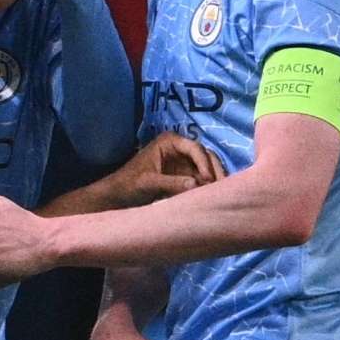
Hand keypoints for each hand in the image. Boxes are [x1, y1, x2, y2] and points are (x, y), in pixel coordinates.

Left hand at [103, 132, 225, 208]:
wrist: (118, 196)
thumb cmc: (129, 184)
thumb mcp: (148, 183)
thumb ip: (171, 183)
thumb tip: (196, 185)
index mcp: (170, 141)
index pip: (195, 148)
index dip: (204, 163)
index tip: (208, 180)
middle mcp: (180, 148)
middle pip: (206, 156)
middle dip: (215, 171)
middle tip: (221, 189)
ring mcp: (185, 162)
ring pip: (208, 168)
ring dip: (214, 180)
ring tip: (219, 196)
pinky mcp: (186, 175)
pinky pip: (202, 179)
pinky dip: (208, 187)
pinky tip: (212, 198)